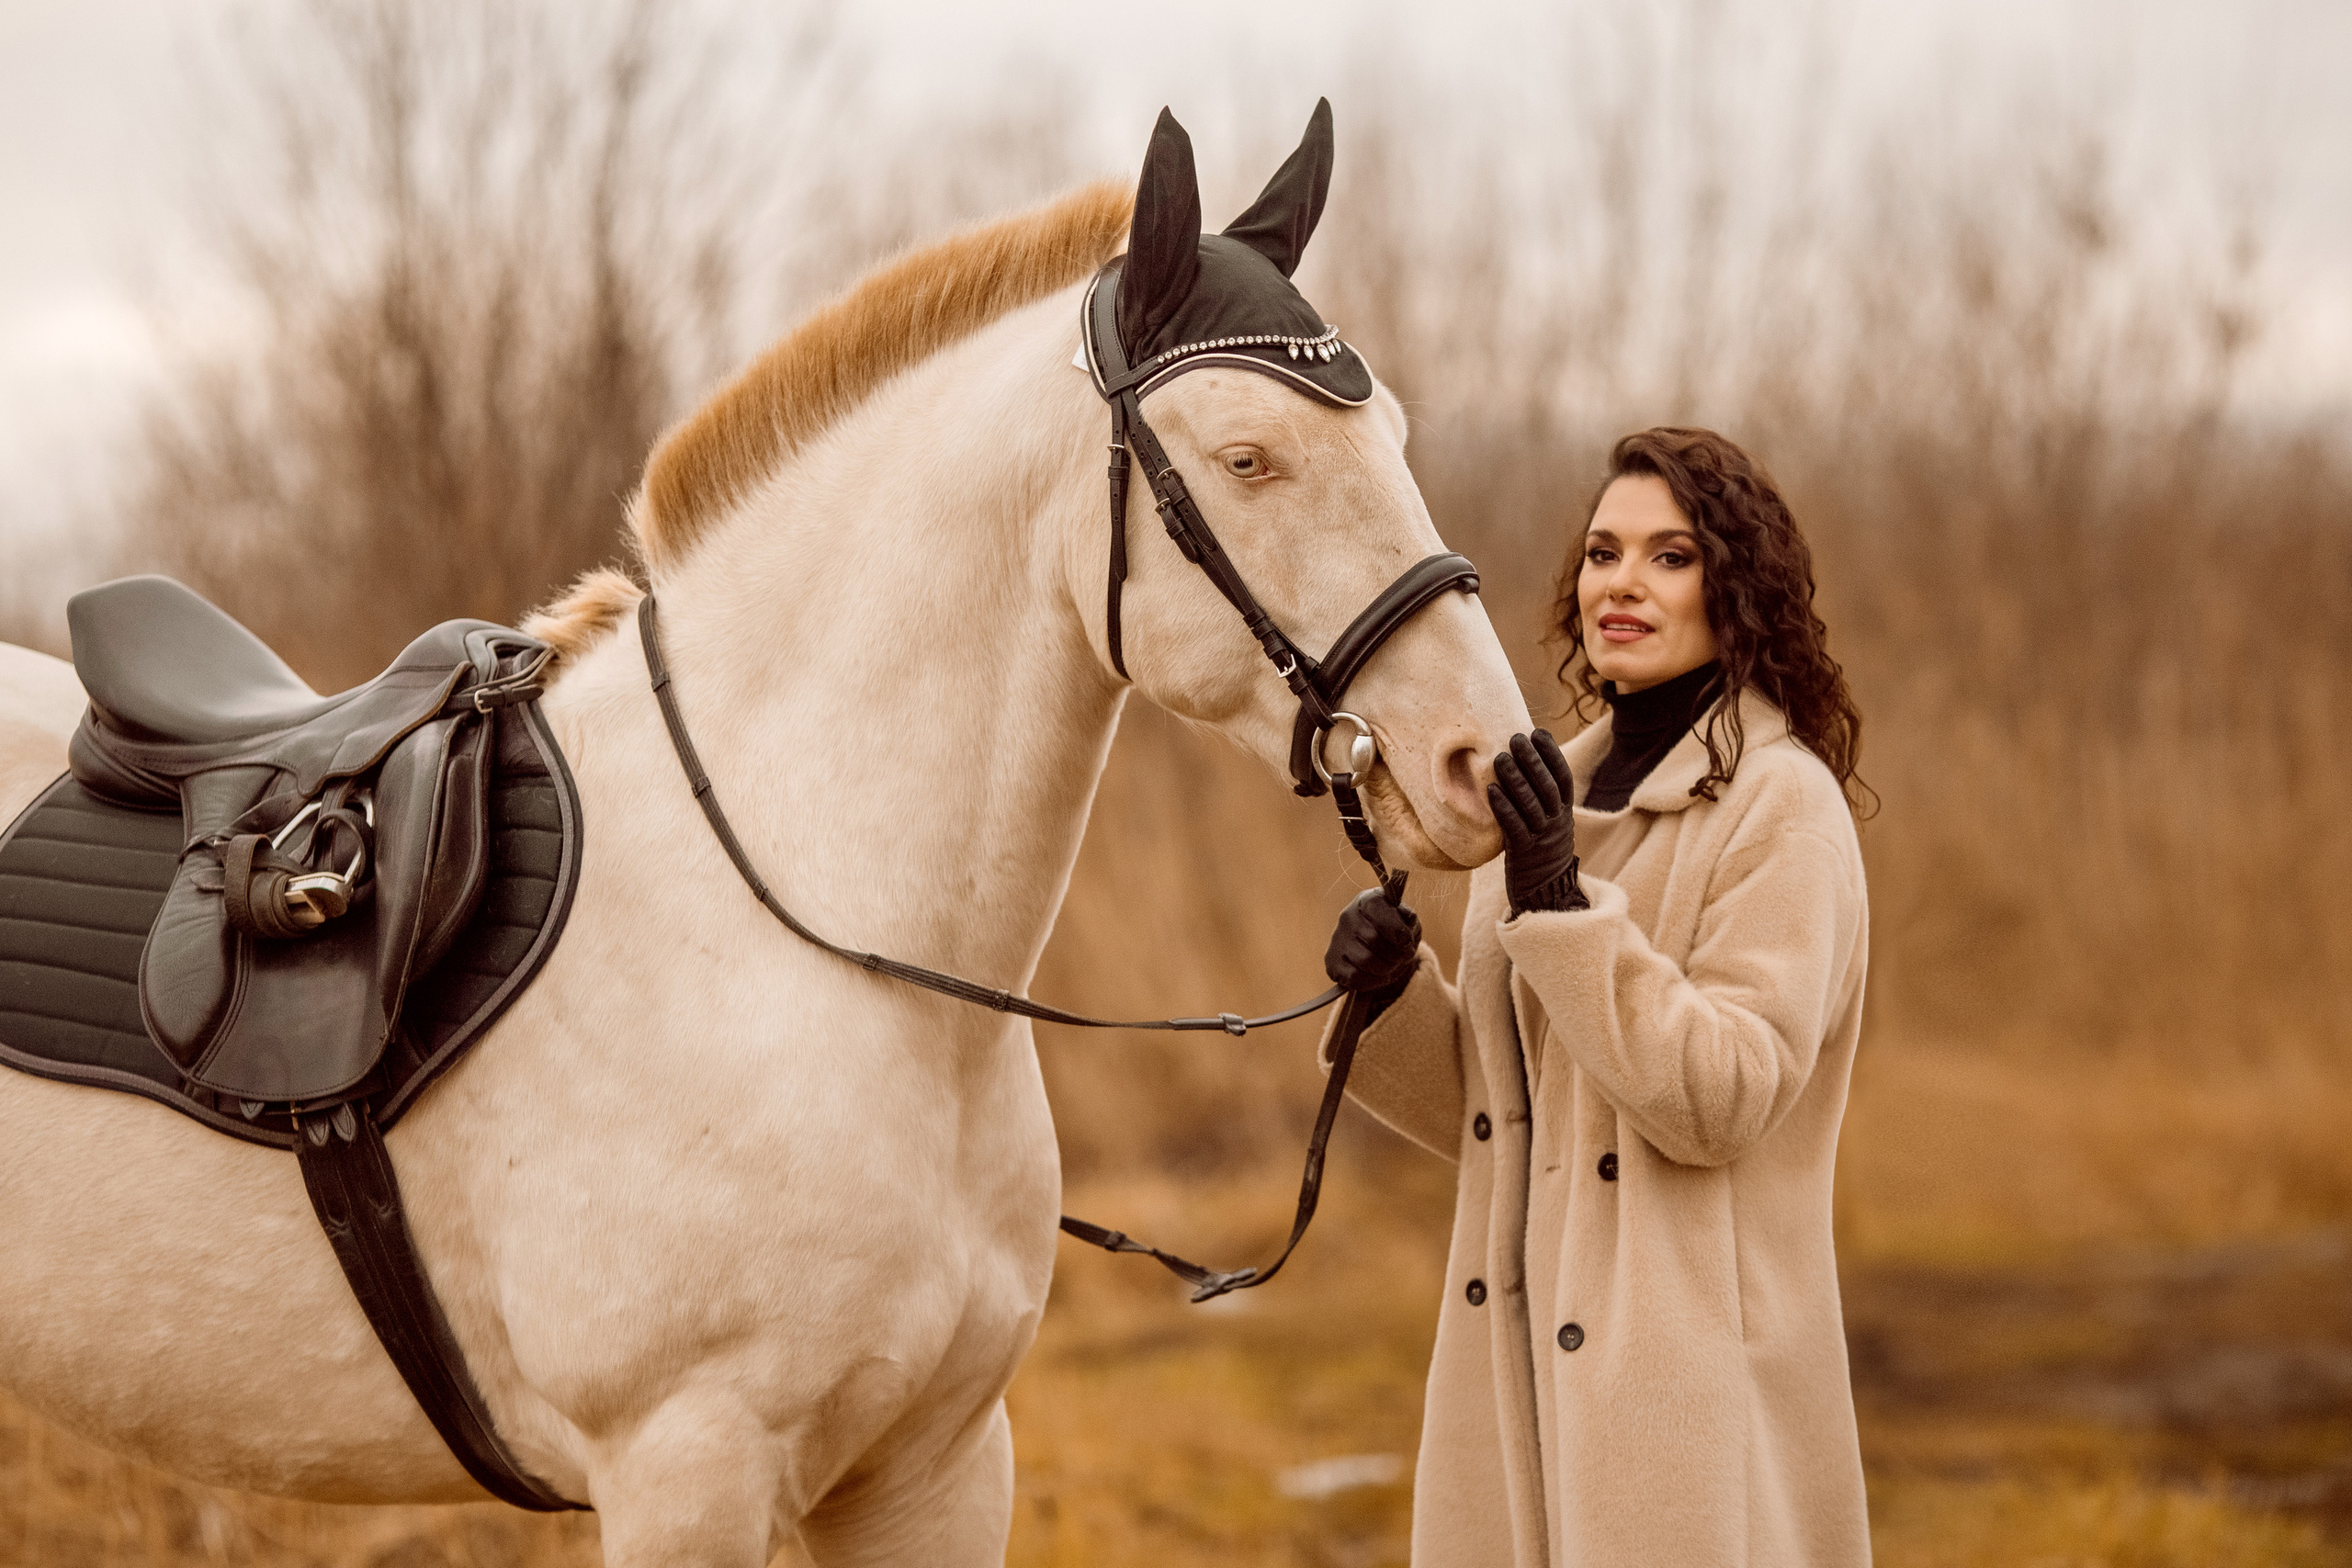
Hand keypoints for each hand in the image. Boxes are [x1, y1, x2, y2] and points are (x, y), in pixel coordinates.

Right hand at [1324, 887, 1421, 993]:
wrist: (1378, 948)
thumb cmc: (1394, 930)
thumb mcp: (1407, 921)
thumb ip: (1408, 919)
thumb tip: (1405, 920)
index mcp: (1368, 900)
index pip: (1380, 913)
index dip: (1399, 931)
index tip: (1407, 942)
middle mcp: (1348, 916)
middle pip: (1374, 940)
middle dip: (1396, 954)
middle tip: (1403, 957)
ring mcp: (1337, 939)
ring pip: (1365, 961)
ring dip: (1386, 968)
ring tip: (1392, 965)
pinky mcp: (1332, 962)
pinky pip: (1355, 977)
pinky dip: (1373, 981)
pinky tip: (1378, 974)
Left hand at [1489, 730, 1588, 914]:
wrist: (1545, 891)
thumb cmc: (1540, 849)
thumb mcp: (1549, 821)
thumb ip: (1540, 796)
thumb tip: (1523, 759)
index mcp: (1564, 811)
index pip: (1563, 777)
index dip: (1551, 754)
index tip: (1538, 732)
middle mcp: (1557, 822)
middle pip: (1548, 787)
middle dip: (1533, 760)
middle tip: (1516, 738)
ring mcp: (1541, 838)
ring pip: (1531, 805)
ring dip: (1516, 780)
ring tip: (1501, 758)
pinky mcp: (1523, 853)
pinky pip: (1514, 828)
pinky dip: (1503, 808)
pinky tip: (1491, 791)